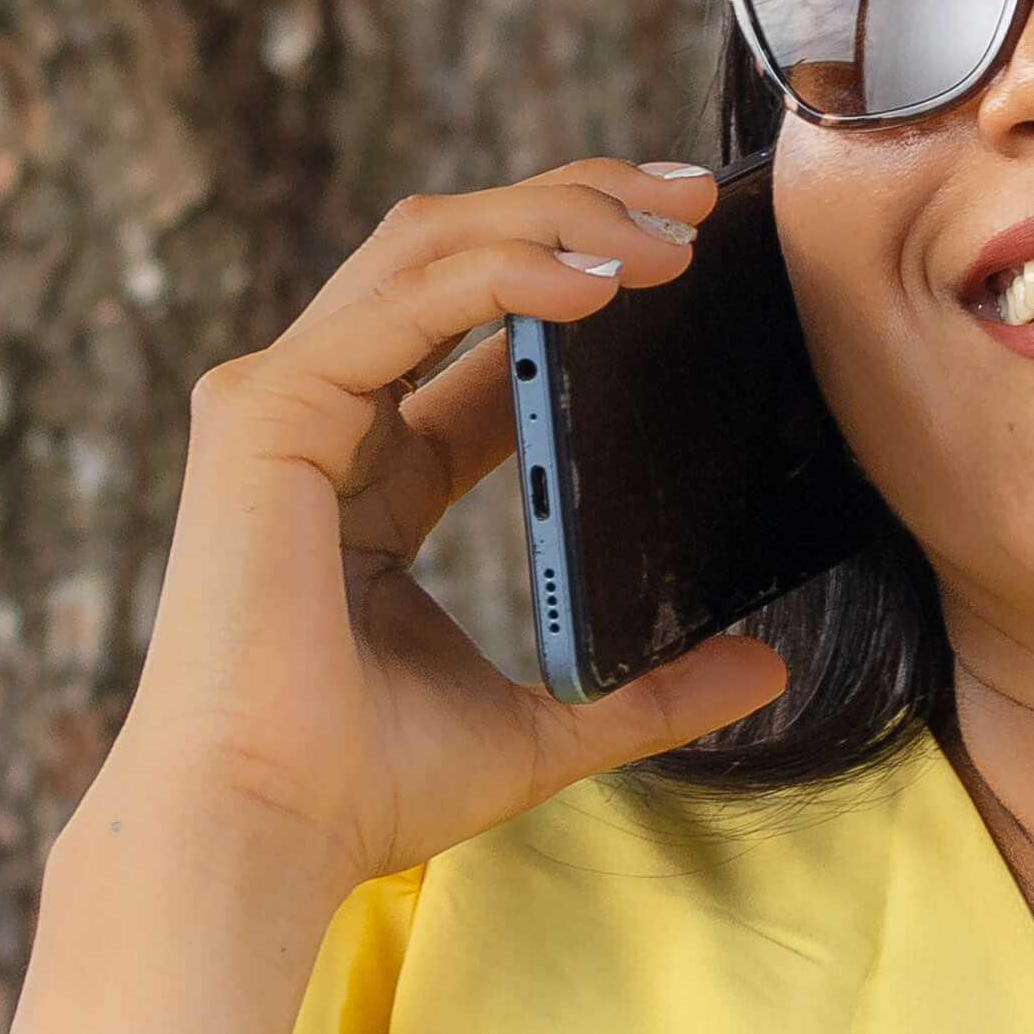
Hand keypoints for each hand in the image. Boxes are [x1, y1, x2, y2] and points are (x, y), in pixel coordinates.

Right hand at [79, 158, 797, 922]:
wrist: (265, 836)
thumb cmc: (366, 789)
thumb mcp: (551, 721)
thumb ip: (651, 689)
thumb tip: (768, 666)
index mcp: (371, 472)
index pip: (481, 328)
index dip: (580, 268)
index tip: (690, 252)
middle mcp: (318, 416)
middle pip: (454, 252)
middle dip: (577, 204)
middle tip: (696, 197)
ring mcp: (280, 403)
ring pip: (429, 249)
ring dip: (557, 217)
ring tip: (672, 231)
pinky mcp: (265, 413)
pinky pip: (404, 302)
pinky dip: (504, 271)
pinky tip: (598, 280)